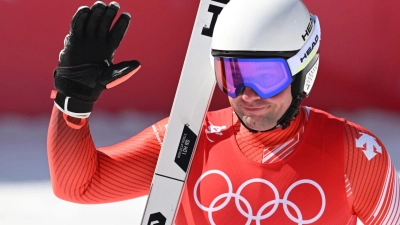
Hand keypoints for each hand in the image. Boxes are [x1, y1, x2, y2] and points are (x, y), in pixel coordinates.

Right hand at [53, 1, 140, 117]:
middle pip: (105, 23)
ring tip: (101, 4)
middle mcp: (99, 41)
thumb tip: (138, 64)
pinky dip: (80, 17)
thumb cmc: (95, 83)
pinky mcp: (74, 39)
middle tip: (114, 5)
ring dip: (97, 12)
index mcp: (109, 48)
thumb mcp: (111, 77)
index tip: (126, 15)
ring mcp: (86, 39)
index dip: (122, 23)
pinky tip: (85, 9)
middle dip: (110, 14)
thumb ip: (124, 70)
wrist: (75, 86)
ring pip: (93, 21)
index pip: (117, 33)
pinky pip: (77, 25)